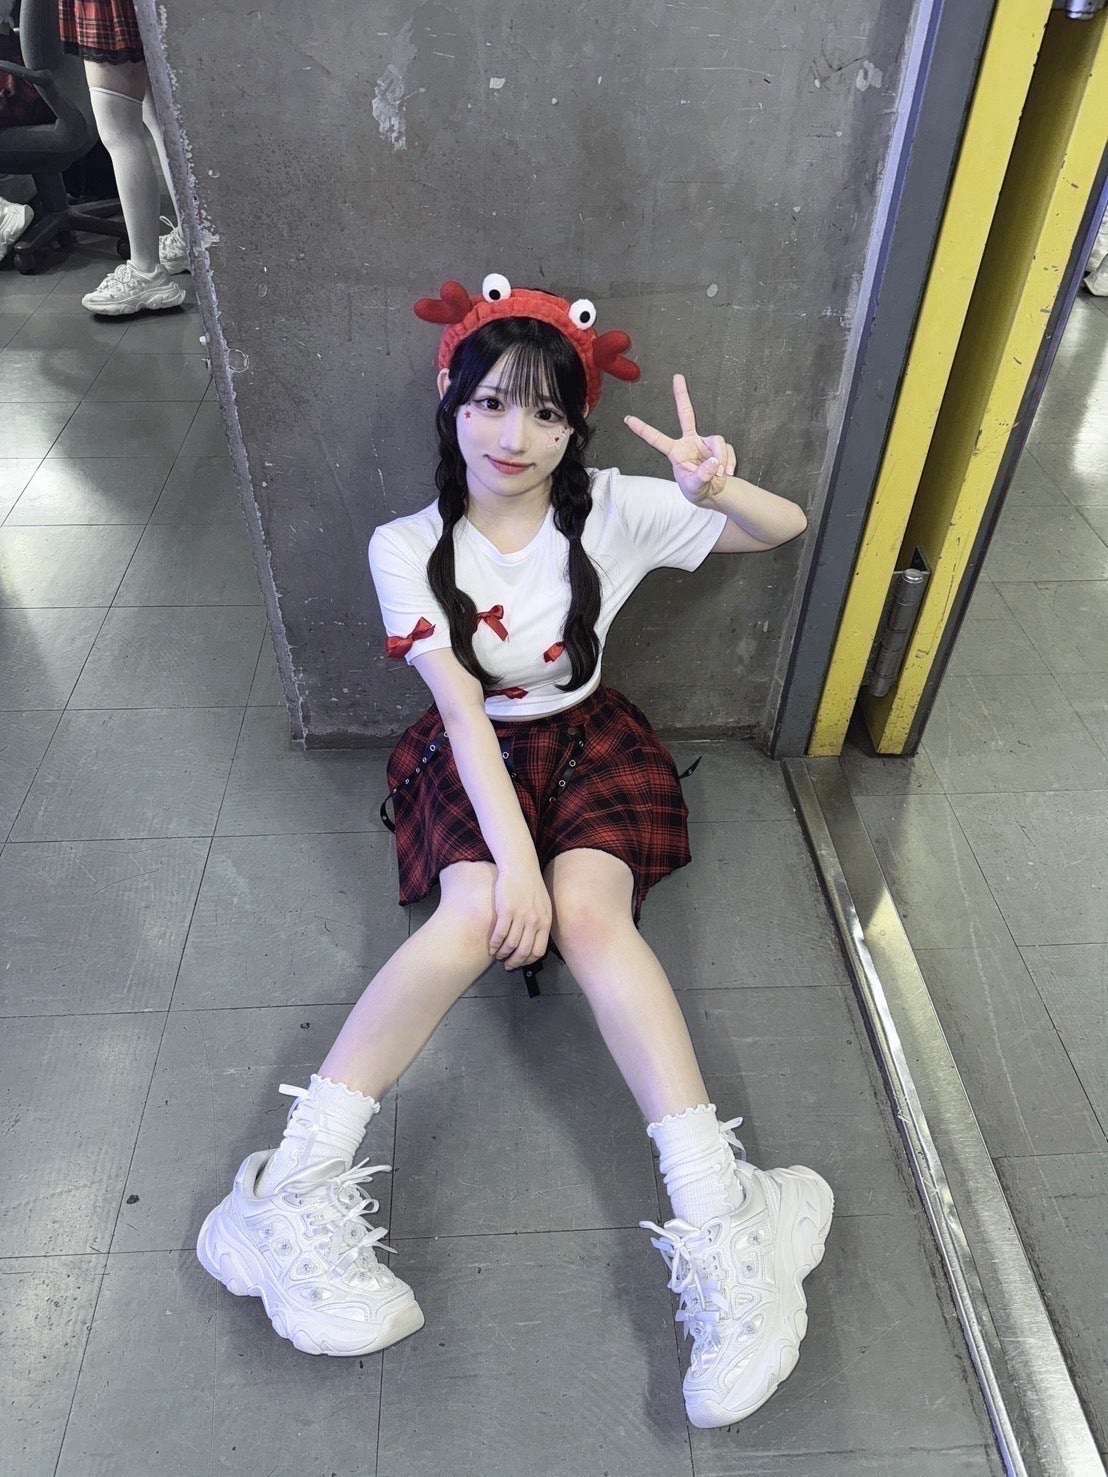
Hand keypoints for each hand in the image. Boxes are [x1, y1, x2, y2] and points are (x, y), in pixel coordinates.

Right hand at [488, 866, 551, 970]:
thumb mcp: (543, 905)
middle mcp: (534, 921)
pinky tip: (491, 946)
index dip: (527, 961)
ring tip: (497, 955)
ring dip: (502, 954)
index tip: (519, 963)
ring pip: (510, 945)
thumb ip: (540, 922)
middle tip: (507, 965)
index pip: (538, 951)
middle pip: (524, 951)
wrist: (520, 866)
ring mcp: (521, 916)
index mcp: (545, 921)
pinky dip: (494, 944)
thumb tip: (535, 940)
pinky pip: (500, 934)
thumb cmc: (530, 885)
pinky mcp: (506, 910)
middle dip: (514, 962)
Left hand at [624, 373, 736, 503]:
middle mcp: (689, 442)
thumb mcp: (695, 486)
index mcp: (675, 451)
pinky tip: (726, 474)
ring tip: (720, 475)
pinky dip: (729, 463)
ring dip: (721, 459)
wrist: (713, 492)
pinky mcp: (718, 446)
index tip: (628, 419)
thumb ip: (702, 475)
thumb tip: (713, 461)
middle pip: (686, 414)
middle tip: (678, 376)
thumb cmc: (696, 488)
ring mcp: (704, 442)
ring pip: (717, 441)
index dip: (643, 429)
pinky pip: (727, 450)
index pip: (657, 439)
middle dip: (682, 395)